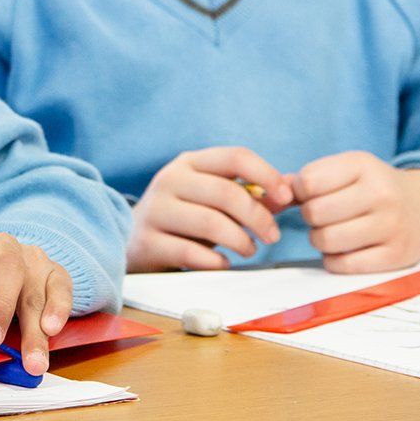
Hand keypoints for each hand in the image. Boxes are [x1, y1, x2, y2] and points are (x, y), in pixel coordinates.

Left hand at [0, 231, 72, 375]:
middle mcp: (0, 245)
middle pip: (7, 267)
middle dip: (0, 307)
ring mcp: (31, 257)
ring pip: (34, 288)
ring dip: (33, 329)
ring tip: (32, 360)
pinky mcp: (55, 272)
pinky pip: (61, 287)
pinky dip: (59, 309)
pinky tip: (52, 330)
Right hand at [125, 147, 294, 272]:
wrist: (131, 240)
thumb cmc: (184, 217)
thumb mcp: (212, 197)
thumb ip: (249, 192)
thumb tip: (289, 190)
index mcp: (190, 162)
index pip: (235, 157)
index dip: (267, 175)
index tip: (287, 198)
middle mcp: (169, 180)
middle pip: (226, 192)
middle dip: (258, 217)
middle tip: (272, 236)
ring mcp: (155, 211)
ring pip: (210, 223)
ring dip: (240, 241)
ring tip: (249, 250)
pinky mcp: (147, 242)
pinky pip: (191, 253)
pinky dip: (216, 262)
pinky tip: (223, 263)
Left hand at [295, 152, 419, 273]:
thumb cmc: (373, 189)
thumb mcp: (348, 171)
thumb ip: (309, 179)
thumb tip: (272, 195)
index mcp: (364, 165)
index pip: (309, 182)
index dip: (300, 192)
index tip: (310, 195)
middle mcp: (381, 193)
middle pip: (315, 213)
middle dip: (310, 217)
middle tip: (321, 216)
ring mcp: (391, 226)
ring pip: (326, 240)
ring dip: (319, 239)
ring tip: (331, 232)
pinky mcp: (395, 256)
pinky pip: (343, 265)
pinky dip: (333, 260)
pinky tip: (342, 250)